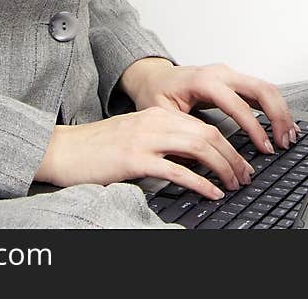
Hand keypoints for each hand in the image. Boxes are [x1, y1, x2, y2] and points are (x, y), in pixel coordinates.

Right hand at [34, 106, 255, 199]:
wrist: (63, 149)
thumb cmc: (97, 148)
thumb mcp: (136, 135)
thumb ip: (164, 141)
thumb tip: (196, 161)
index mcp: (157, 114)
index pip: (204, 126)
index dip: (228, 145)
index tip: (240, 162)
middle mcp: (155, 121)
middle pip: (208, 134)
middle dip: (233, 156)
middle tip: (245, 175)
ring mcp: (145, 138)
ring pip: (198, 147)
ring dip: (223, 167)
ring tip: (233, 184)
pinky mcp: (135, 159)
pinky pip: (177, 170)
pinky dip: (200, 182)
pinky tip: (211, 192)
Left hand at [119, 59, 300, 155]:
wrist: (154, 76)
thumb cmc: (156, 93)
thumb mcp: (161, 114)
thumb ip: (182, 131)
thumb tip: (201, 158)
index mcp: (203, 81)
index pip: (238, 104)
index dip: (254, 127)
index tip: (264, 147)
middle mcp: (221, 73)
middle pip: (261, 88)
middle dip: (278, 116)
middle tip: (284, 142)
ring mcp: (229, 74)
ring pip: (266, 87)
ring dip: (281, 111)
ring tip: (288, 136)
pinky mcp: (234, 80)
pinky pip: (260, 90)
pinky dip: (274, 107)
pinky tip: (281, 124)